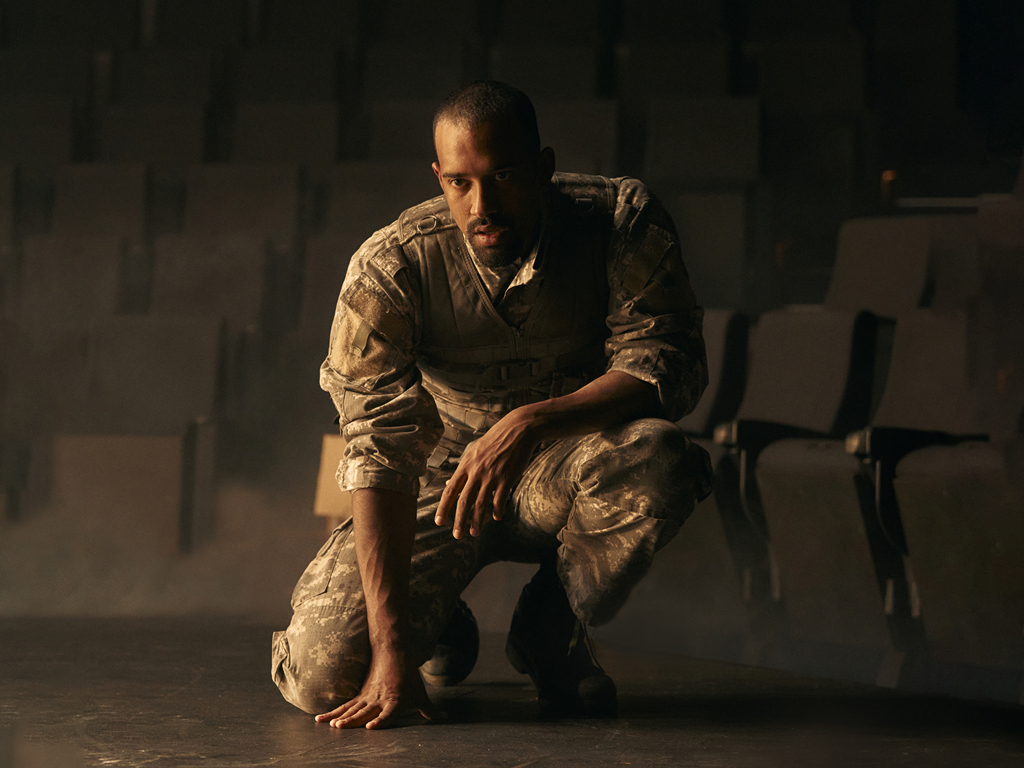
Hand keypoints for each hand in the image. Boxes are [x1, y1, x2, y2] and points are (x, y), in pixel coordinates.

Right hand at [314, 654, 436, 729]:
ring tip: (330, 724)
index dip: (379, 721)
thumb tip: (442, 719)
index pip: (387, 714)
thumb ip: (428, 709)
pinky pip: (345, 706)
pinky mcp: (360, 694)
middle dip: (352, 721)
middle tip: (339, 727)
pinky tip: (319, 720)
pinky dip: (332, 713)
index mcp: (395, 702)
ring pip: (352, 709)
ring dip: (340, 717)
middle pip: (363, 713)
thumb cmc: (408, 676)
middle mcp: (379, 701)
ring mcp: (368, 697)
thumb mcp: (420, 694)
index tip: (370, 728)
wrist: (393, 652)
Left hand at [435, 409, 538, 538]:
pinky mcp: (507, 478)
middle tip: (457, 536)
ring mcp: (491, 475)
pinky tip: (496, 518)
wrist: (517, 430)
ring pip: (481, 504)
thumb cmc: (495, 440)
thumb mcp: (474, 451)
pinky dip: (497, 510)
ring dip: (477, 521)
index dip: (443, 507)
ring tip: (474, 533)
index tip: (438, 521)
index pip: (450, 490)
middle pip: (464, 501)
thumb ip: (462, 469)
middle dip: (459, 521)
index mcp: (466, 465)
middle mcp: (476, 472)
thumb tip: (448, 484)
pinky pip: (499, 499)